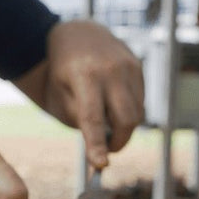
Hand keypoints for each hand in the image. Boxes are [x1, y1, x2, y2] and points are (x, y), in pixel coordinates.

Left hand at [14, 20, 144, 168]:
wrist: (77, 33)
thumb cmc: (62, 73)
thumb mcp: (59, 96)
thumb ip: (80, 120)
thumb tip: (102, 149)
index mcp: (84, 76)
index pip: (93, 117)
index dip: (97, 144)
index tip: (100, 165)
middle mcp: (110, 70)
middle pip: (126, 119)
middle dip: (118, 142)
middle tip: (106, 150)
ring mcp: (128, 66)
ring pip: (136, 113)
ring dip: (123, 128)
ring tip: (106, 122)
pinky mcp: (138, 67)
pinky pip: (140, 101)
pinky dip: (128, 112)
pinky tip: (113, 103)